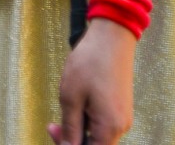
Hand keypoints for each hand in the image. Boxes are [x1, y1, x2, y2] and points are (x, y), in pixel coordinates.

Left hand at [49, 18, 136, 144]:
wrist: (111, 38)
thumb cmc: (89, 64)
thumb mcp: (70, 97)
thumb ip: (70, 128)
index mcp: (110, 128)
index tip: (52, 131)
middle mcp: (121, 127)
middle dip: (72, 138)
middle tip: (52, 124)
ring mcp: (122, 117)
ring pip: (97, 135)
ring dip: (78, 128)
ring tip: (66, 106)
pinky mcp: (120, 108)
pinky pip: (102, 123)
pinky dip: (86, 119)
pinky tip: (77, 102)